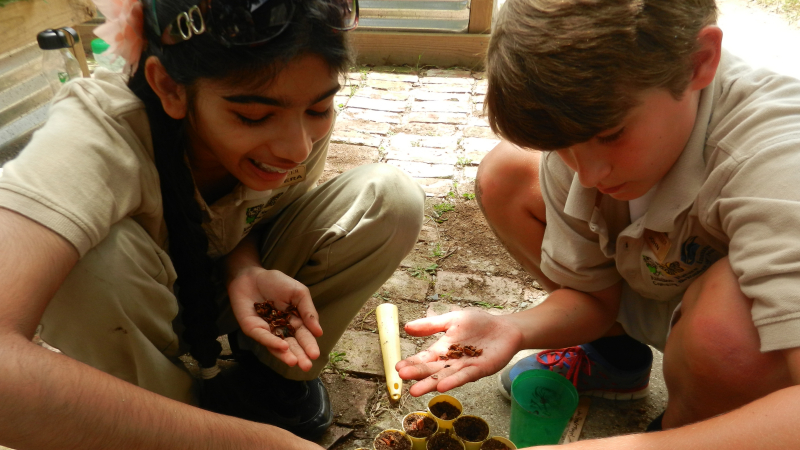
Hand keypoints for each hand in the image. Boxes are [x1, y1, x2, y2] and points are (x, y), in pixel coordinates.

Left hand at [228, 267, 322, 370]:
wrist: (251, 274)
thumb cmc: (276, 282)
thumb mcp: (299, 293)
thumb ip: (308, 311)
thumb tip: (319, 332)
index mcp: (294, 321)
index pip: (304, 336)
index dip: (309, 345)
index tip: (315, 355)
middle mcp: (280, 329)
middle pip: (292, 345)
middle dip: (300, 356)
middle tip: (307, 366)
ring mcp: (266, 331)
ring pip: (277, 346)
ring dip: (286, 355)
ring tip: (295, 362)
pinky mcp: (252, 329)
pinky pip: (263, 337)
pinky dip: (272, 342)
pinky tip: (282, 347)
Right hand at [396, 310, 523, 395]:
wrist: (505, 328)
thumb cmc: (479, 324)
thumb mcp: (452, 320)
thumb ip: (431, 325)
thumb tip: (407, 327)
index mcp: (444, 349)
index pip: (425, 358)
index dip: (412, 363)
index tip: (398, 368)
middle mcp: (452, 361)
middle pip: (432, 369)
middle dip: (417, 374)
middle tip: (402, 377)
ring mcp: (465, 367)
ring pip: (445, 377)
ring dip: (431, 384)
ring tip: (415, 391)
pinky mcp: (479, 369)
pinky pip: (465, 376)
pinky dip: (454, 382)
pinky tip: (442, 388)